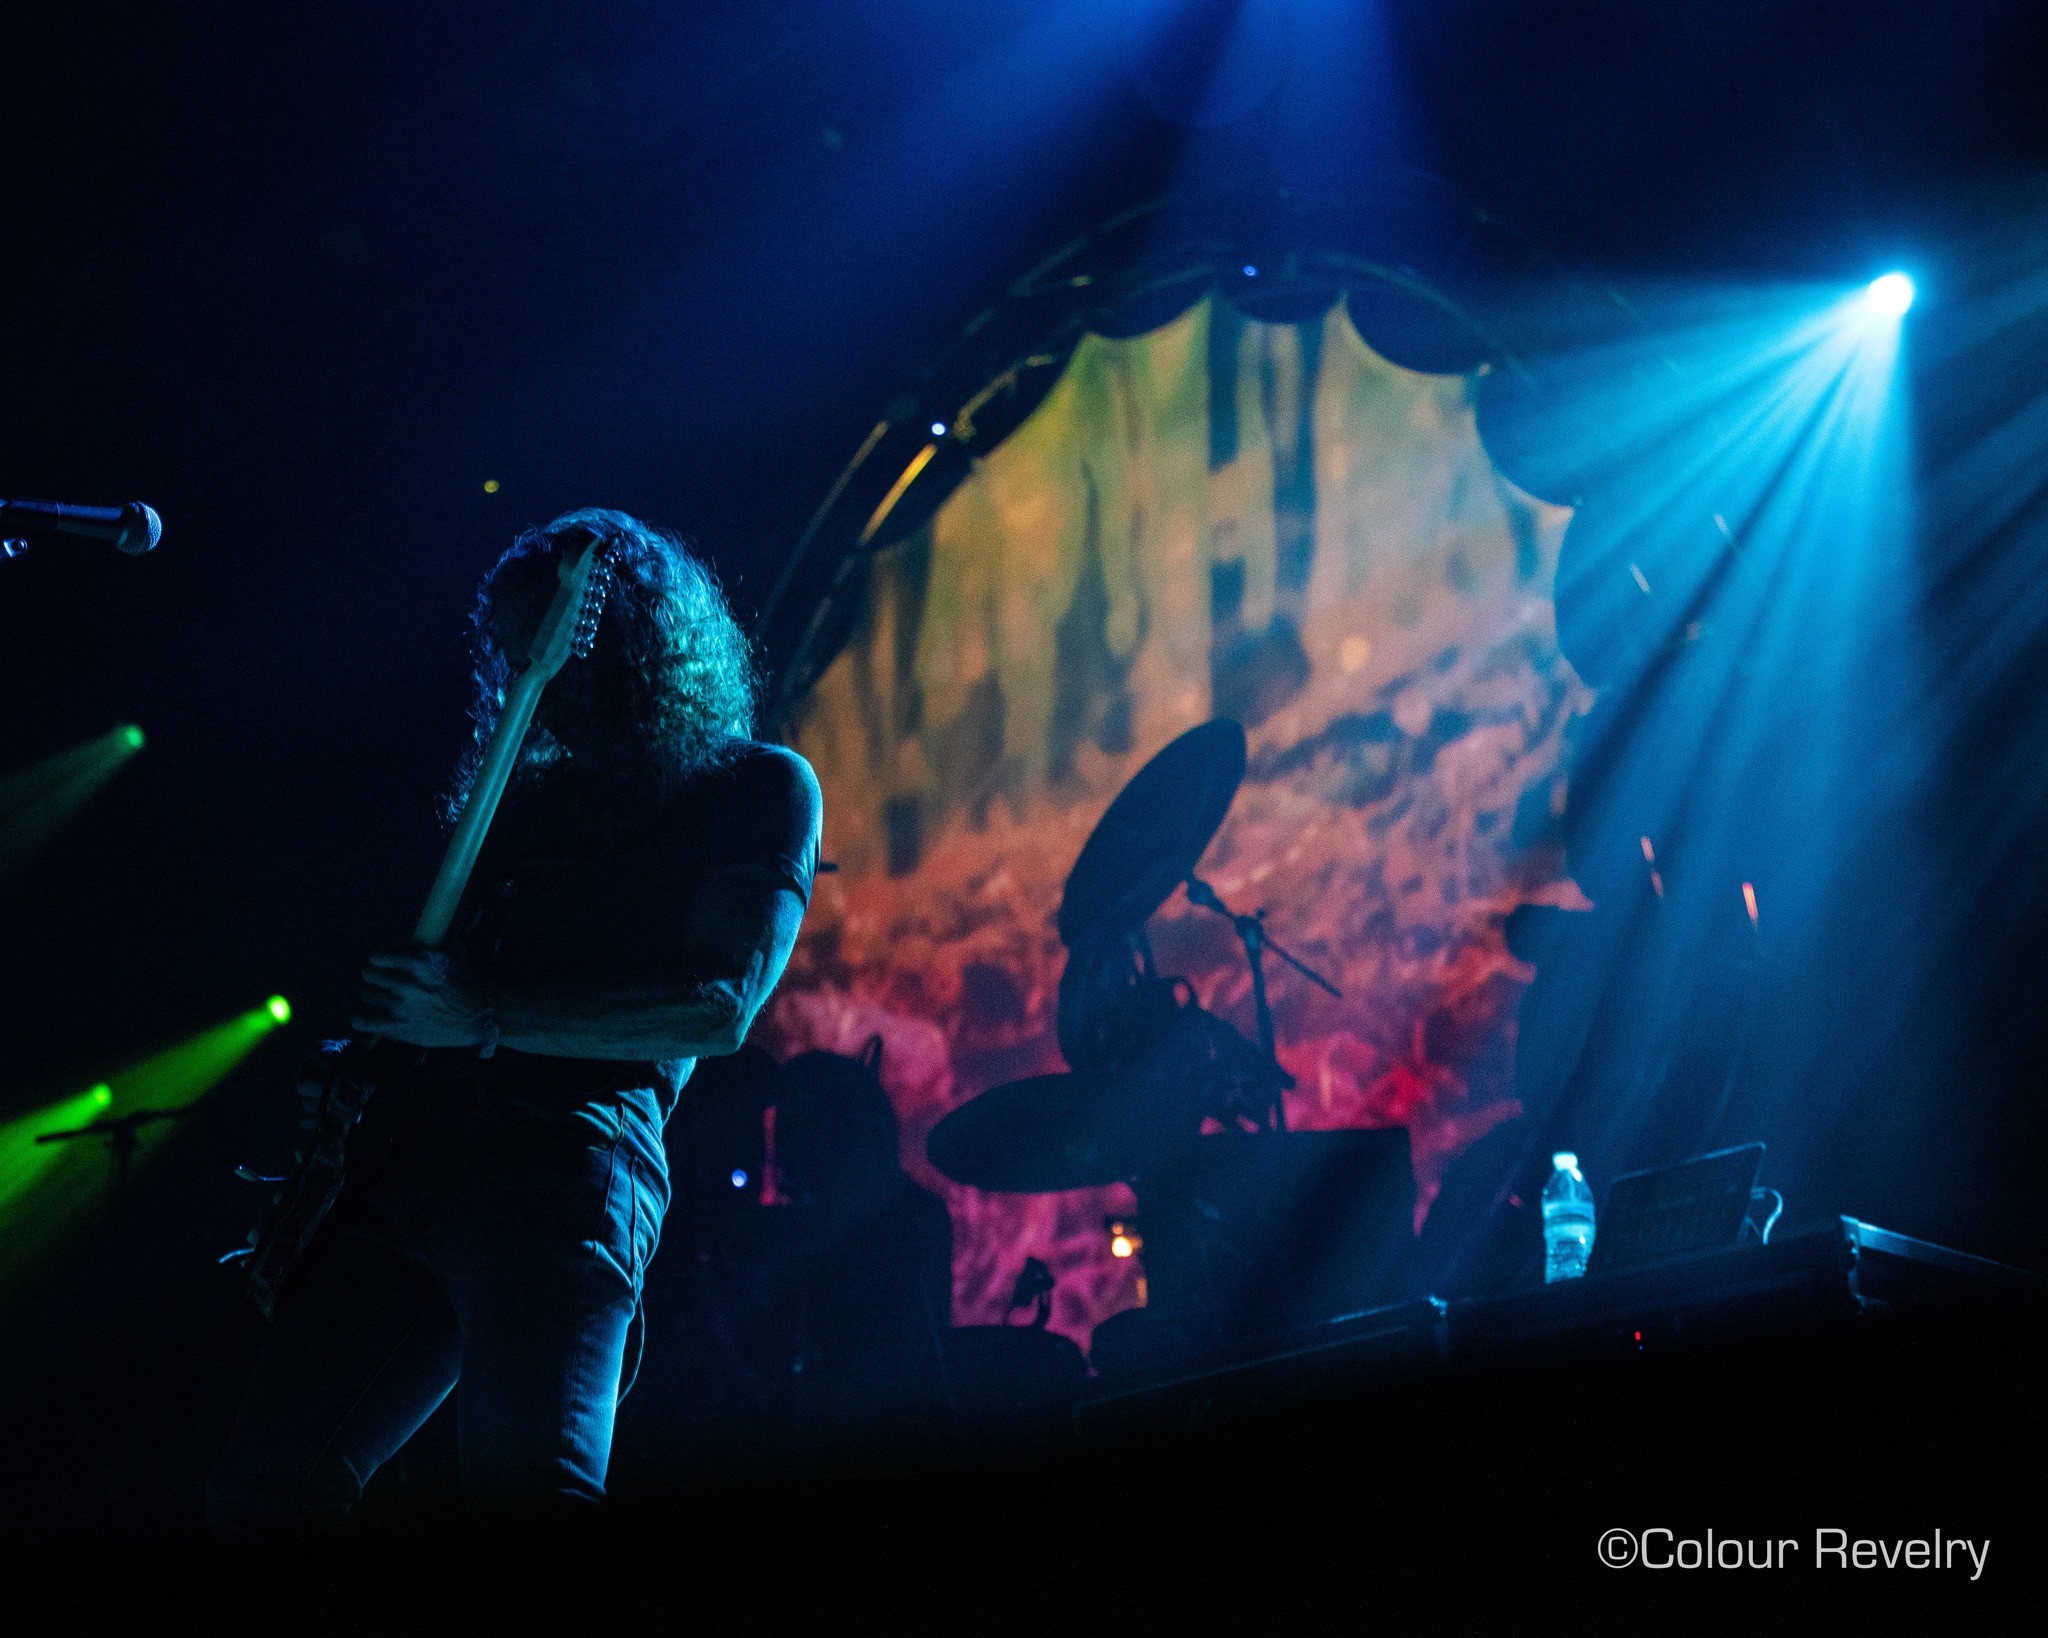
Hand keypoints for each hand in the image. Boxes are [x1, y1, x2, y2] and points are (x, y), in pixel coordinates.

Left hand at [353, 949, 486, 1048]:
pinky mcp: (399, 1028)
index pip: (378, 956)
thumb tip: (428, 933)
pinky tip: (357, 1018)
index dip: (378, 959)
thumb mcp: (456, 955)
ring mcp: (400, 1007)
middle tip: (377, 979)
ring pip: (368, 995)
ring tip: (376, 996)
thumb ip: (438, 943)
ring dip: (371, 994)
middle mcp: (404, 984)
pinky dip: (360, 1020)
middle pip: (369, 975)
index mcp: (416, 963)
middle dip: (372, 975)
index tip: (379, 962)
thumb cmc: (466, 984)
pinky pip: (369, 1023)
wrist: (477, 1017)